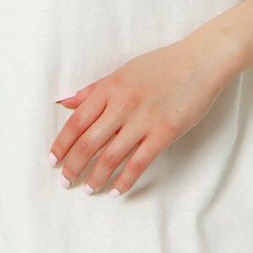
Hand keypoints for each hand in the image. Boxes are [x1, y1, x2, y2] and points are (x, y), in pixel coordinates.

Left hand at [48, 27, 241, 197]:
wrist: (201, 61)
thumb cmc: (162, 65)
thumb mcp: (123, 72)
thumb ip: (93, 90)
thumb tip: (65, 103)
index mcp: (110, 88)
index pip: (76, 122)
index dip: (62, 144)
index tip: (52, 160)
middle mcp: (122, 105)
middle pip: (88, 142)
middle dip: (73, 166)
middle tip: (65, 181)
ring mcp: (144, 120)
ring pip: (111, 156)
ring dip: (96, 177)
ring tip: (88, 189)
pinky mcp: (164, 133)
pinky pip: (139, 162)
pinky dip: (125, 180)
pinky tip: (116, 191)